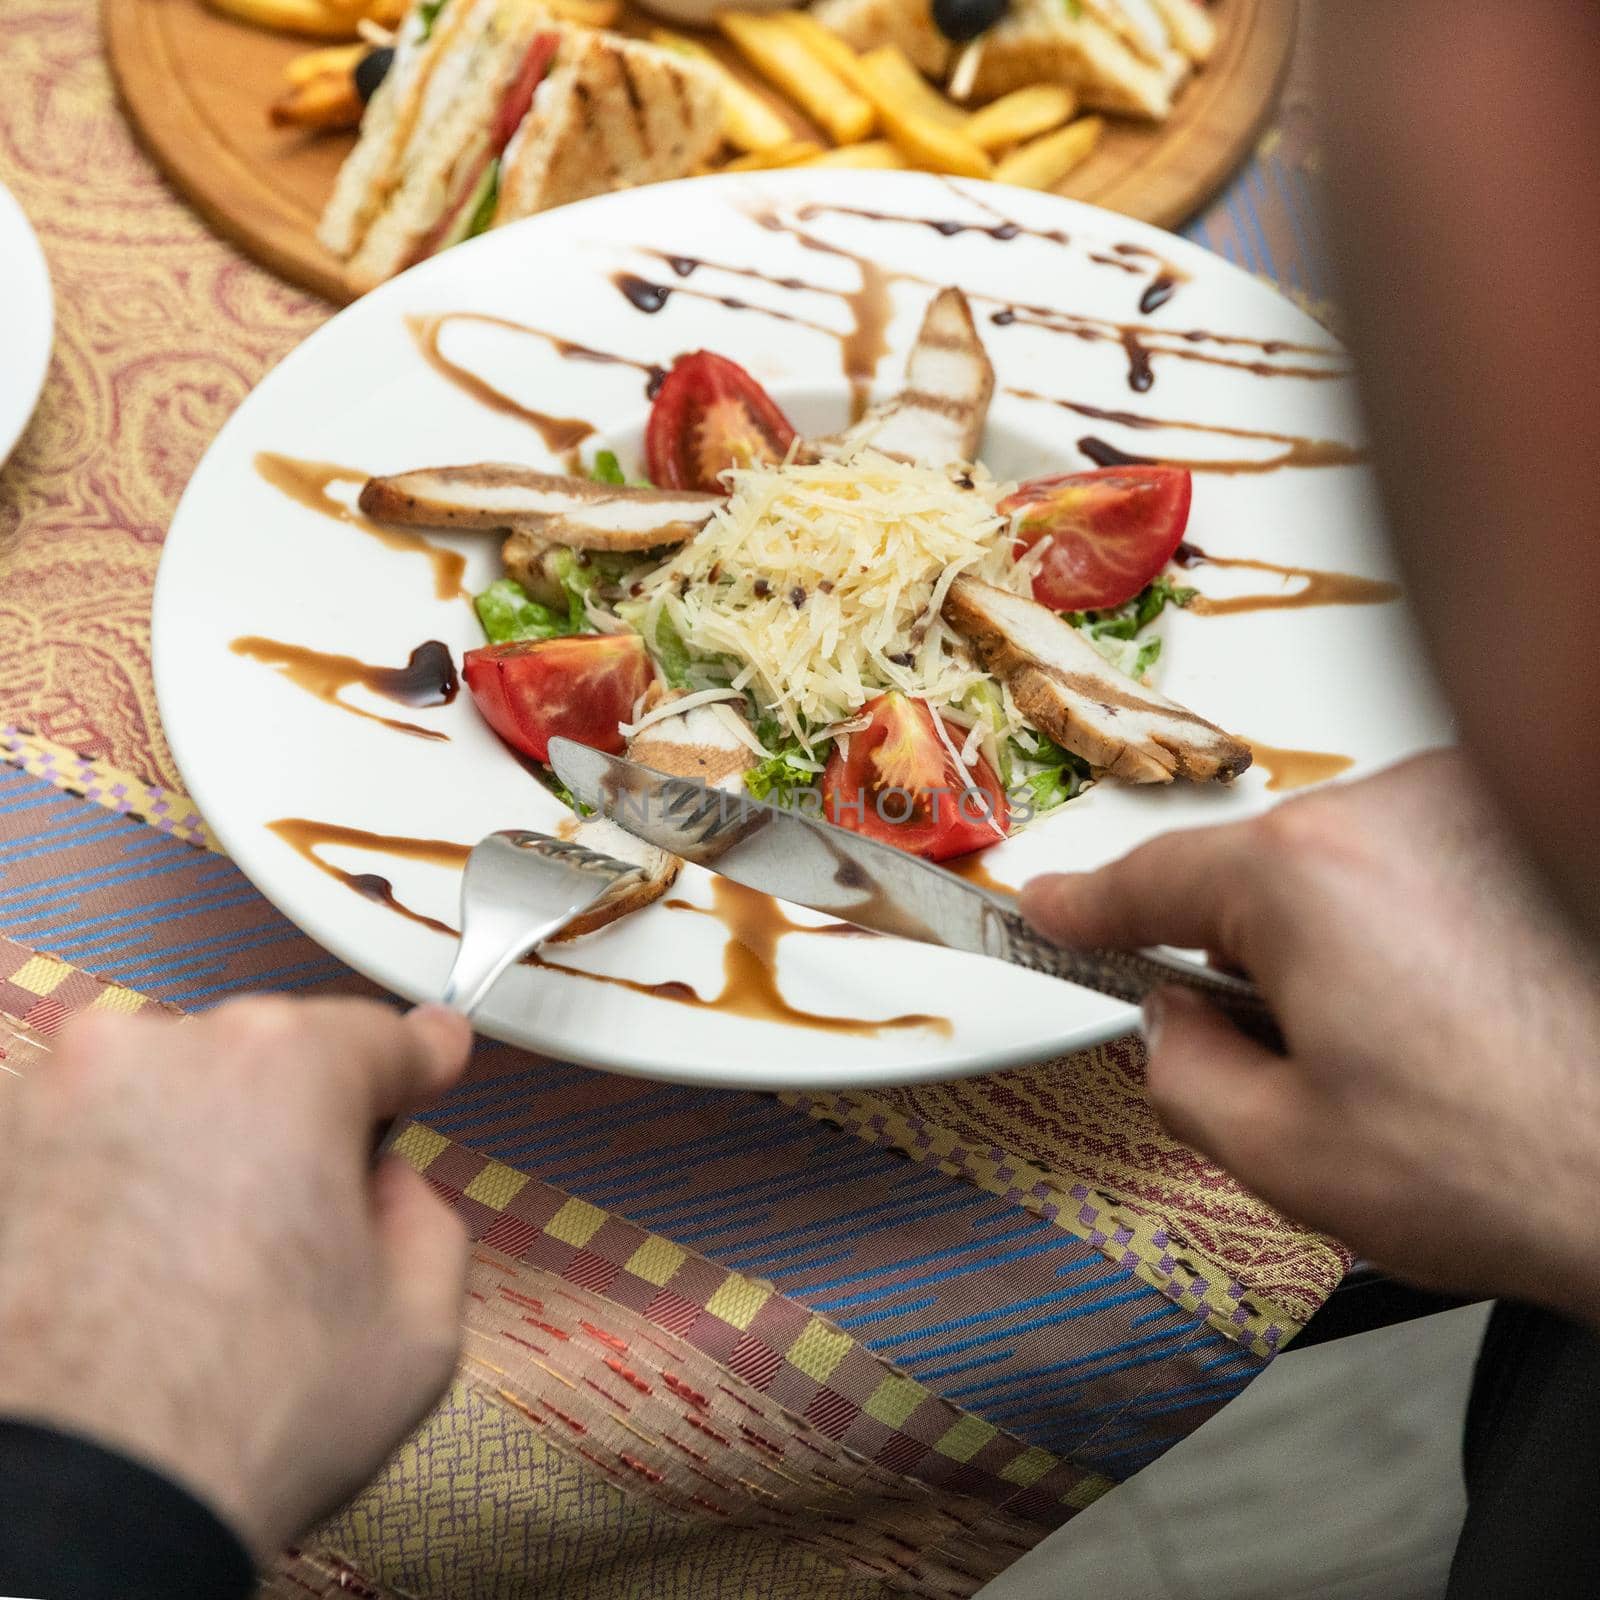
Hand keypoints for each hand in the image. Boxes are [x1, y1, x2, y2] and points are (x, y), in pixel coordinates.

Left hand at [0, 996, 471, 1561]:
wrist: (66, 1508)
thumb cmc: (225, 1425)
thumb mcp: (420, 1332)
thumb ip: (427, 1218)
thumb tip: (388, 1193)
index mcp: (285, 1069)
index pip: (378, 1037)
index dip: (420, 1058)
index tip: (430, 1055)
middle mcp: (162, 1054)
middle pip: (263, 1058)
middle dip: (295, 1123)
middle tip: (302, 1229)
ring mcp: (54, 1099)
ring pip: (167, 1098)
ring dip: (196, 1153)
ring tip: (198, 1272)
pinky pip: (84, 1146)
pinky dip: (113, 1189)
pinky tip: (130, 1277)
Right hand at [1021, 751, 1599, 1323]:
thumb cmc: (1514, 1166)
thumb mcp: (1283, 1152)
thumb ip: (1178, 1071)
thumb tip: (1167, 1024)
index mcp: (1304, 876)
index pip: (1150, 879)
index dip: (1083, 906)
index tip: (1049, 908)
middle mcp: (1389, 812)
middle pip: (1254, 875)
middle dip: (1244, 959)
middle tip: (1281, 1059)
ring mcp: (1467, 809)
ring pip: (1339, 869)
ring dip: (1334, 941)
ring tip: (1402, 1051)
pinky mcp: (1520, 830)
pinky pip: (1414, 863)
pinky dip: (1403, 923)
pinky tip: (1450, 1014)